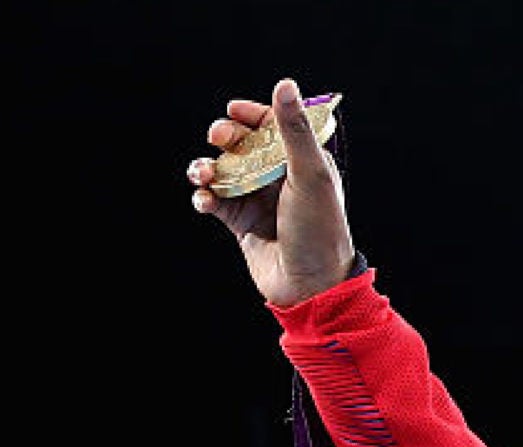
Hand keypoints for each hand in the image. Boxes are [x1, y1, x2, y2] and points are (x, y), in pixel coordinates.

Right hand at [185, 77, 357, 306]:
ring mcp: (259, 201)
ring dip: (206, 167)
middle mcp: (280, 179)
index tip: (234, 111)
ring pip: (222, 172)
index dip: (252, 115)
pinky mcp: (241, 224)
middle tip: (218, 138)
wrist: (311, 286)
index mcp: (303, 163)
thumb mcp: (310, 174)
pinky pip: (214, 201)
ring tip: (204, 174)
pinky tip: (205, 200)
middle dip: (225, 138)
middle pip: (242, 145)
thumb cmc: (319, 229)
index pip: (273, 128)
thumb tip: (285, 83)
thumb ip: (293, 131)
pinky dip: (204, 197)